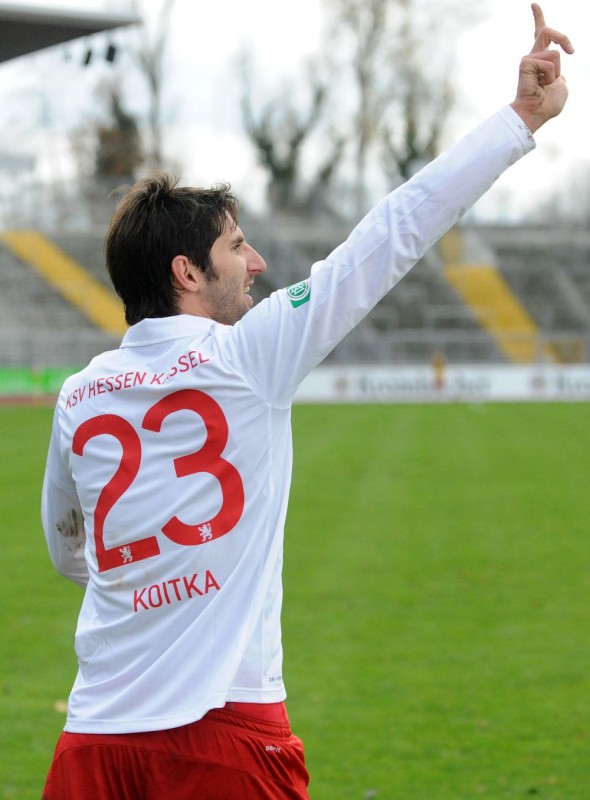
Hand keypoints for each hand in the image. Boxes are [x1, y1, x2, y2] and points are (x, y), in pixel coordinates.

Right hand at [510, 3, 573, 132]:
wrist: (535, 114)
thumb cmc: (547, 105)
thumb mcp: (561, 86)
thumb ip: (559, 75)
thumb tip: (557, 74)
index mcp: (540, 60)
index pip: (541, 36)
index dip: (538, 19)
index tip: (533, 5)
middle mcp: (531, 57)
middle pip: (545, 31)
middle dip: (563, 38)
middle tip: (571, 51)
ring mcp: (527, 60)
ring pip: (554, 54)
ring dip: (555, 72)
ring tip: (544, 86)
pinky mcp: (525, 63)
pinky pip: (549, 62)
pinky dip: (550, 76)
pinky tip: (539, 86)